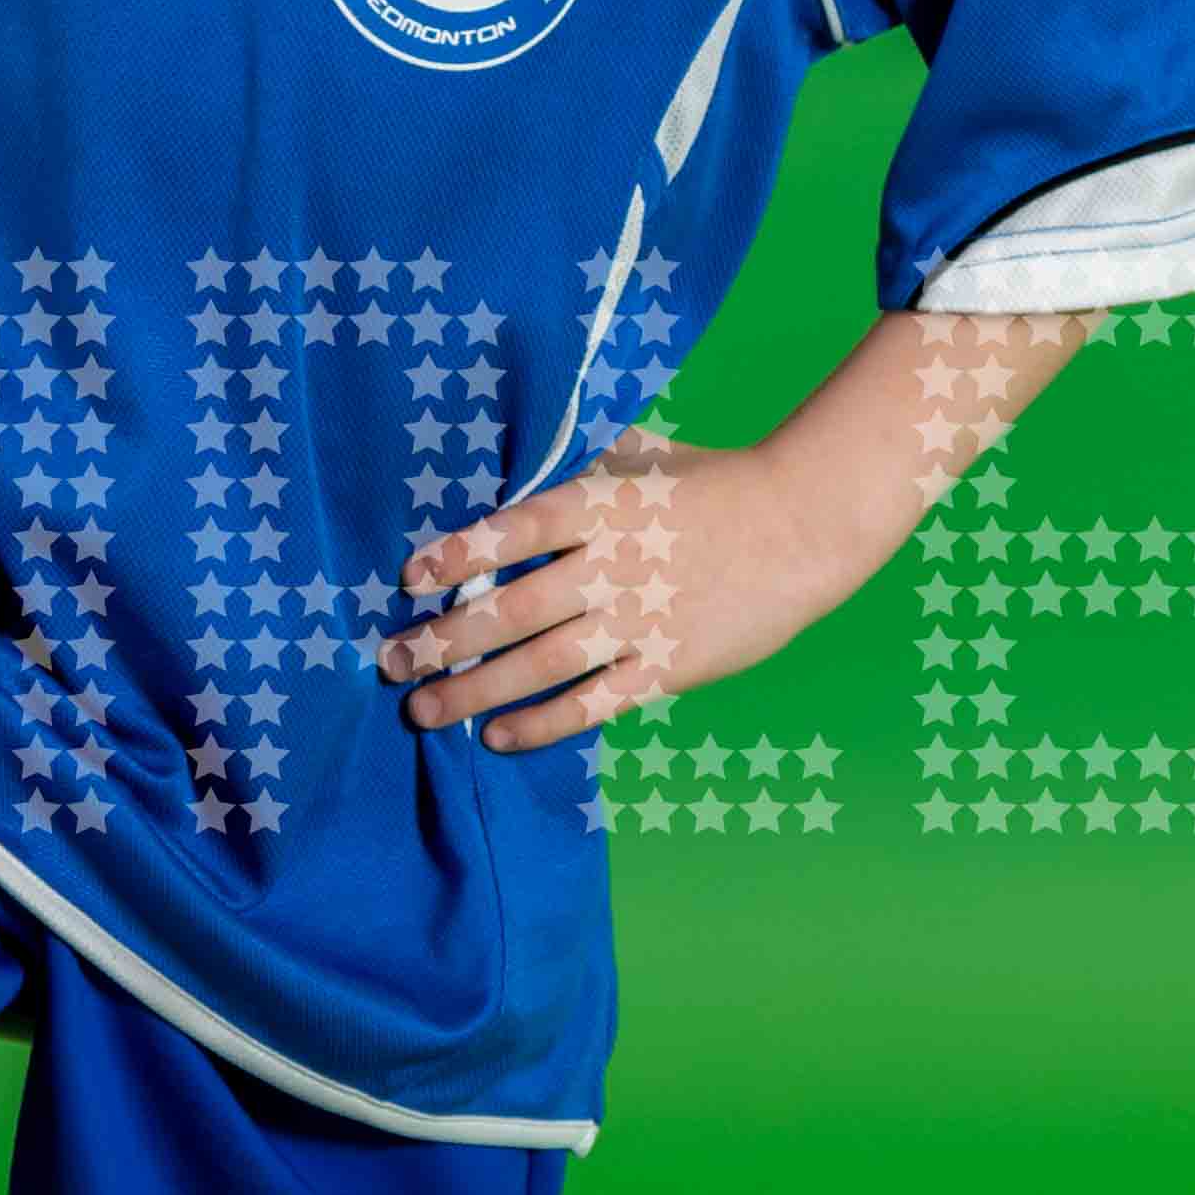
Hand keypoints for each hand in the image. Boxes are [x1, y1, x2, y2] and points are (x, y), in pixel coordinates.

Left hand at [374, 432, 832, 747]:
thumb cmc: (713, 483)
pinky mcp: (666, 665)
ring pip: (539, 664)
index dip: (455, 556)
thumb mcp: (639, 457)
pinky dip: (541, 723)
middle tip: (392, 661)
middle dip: (442, 640)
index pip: (510, 532)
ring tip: (423, 709)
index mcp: (598, 506)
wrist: (801, 524)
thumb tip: (516, 471)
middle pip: (509, 610)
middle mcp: (608, 565)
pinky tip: (496, 737)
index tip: (409, 579)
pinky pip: (592, 702)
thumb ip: (578, 470)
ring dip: (473, 690)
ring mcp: (637, 620)